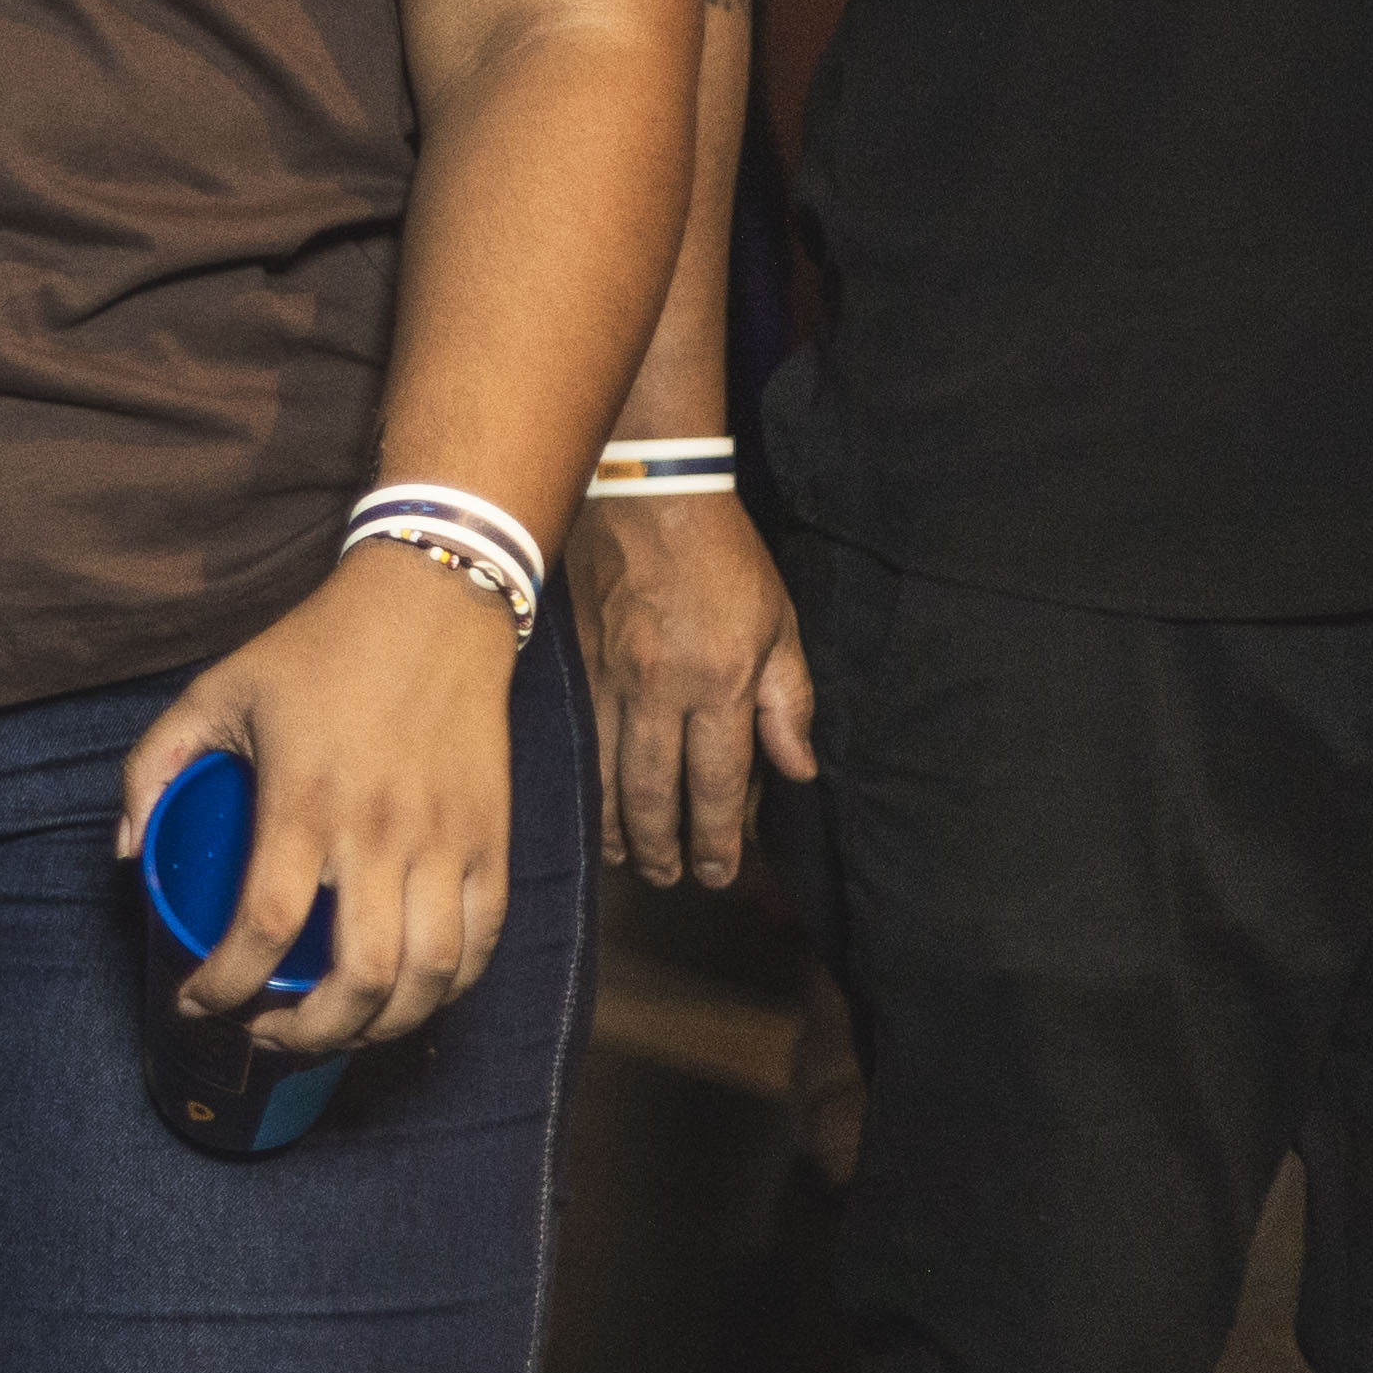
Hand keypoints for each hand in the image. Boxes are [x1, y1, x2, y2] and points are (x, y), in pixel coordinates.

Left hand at [111, 548, 524, 1055]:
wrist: (432, 606)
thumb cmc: (312, 652)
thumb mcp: (211, 691)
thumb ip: (152, 768)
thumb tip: (126, 854)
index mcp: (305, 799)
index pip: (266, 926)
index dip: (227, 984)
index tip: (197, 1001)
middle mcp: (383, 830)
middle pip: (360, 977)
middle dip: (307, 1032)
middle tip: (266, 1034)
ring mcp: (448, 841)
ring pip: (430, 976)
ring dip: (380, 1028)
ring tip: (333, 1031)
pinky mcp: (493, 840)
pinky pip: (482, 943)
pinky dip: (445, 991)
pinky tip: (403, 1000)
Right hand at [566, 486, 814, 889]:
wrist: (643, 493)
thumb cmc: (723, 557)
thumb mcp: (779, 624)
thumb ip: (790, 702)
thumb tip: (796, 771)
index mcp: (723, 681)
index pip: (718, 782)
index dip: (717, 838)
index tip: (718, 873)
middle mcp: (663, 690)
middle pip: (657, 790)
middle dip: (664, 845)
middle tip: (670, 879)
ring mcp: (611, 678)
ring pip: (608, 773)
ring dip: (619, 825)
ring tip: (629, 859)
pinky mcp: (576, 664)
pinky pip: (580, 739)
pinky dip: (584, 781)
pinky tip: (587, 804)